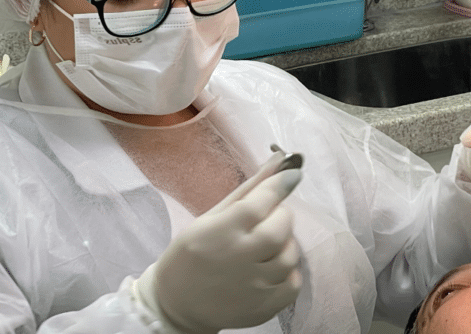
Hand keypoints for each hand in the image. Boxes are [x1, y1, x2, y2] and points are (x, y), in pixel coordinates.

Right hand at [135, 152, 302, 332]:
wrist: (176, 305)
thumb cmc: (191, 254)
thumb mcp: (210, 217)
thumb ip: (248, 190)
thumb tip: (279, 161)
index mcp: (220, 232)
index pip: (260, 203)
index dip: (281, 185)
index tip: (293, 174)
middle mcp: (238, 259)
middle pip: (280, 228)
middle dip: (281, 215)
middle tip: (269, 216)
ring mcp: (253, 287)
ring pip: (290, 255)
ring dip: (286, 243)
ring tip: (266, 244)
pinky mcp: (263, 309)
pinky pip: (293, 283)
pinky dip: (289, 272)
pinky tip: (271, 267)